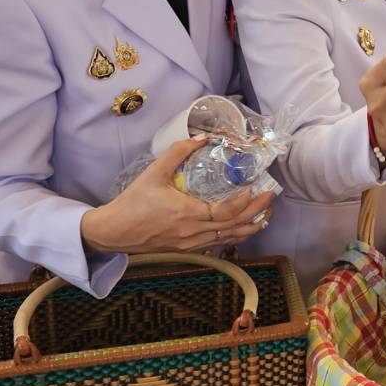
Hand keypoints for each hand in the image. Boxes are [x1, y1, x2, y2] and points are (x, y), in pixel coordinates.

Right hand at [80, 138, 273, 253]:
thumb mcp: (154, 173)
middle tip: (271, 198)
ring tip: (265, 215)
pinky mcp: (187, 247)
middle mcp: (194, 232)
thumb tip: (200, 138)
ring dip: (249, 227)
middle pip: (234, 226)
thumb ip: (177, 153)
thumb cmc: (133, 202)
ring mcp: (192, 243)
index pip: (226, 213)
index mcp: (188, 214)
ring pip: (228, 238)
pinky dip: (234, 235)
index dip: (245, 203)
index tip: (256, 189)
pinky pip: (217, 243)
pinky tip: (242, 228)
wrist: (114, 232)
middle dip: (256, 212)